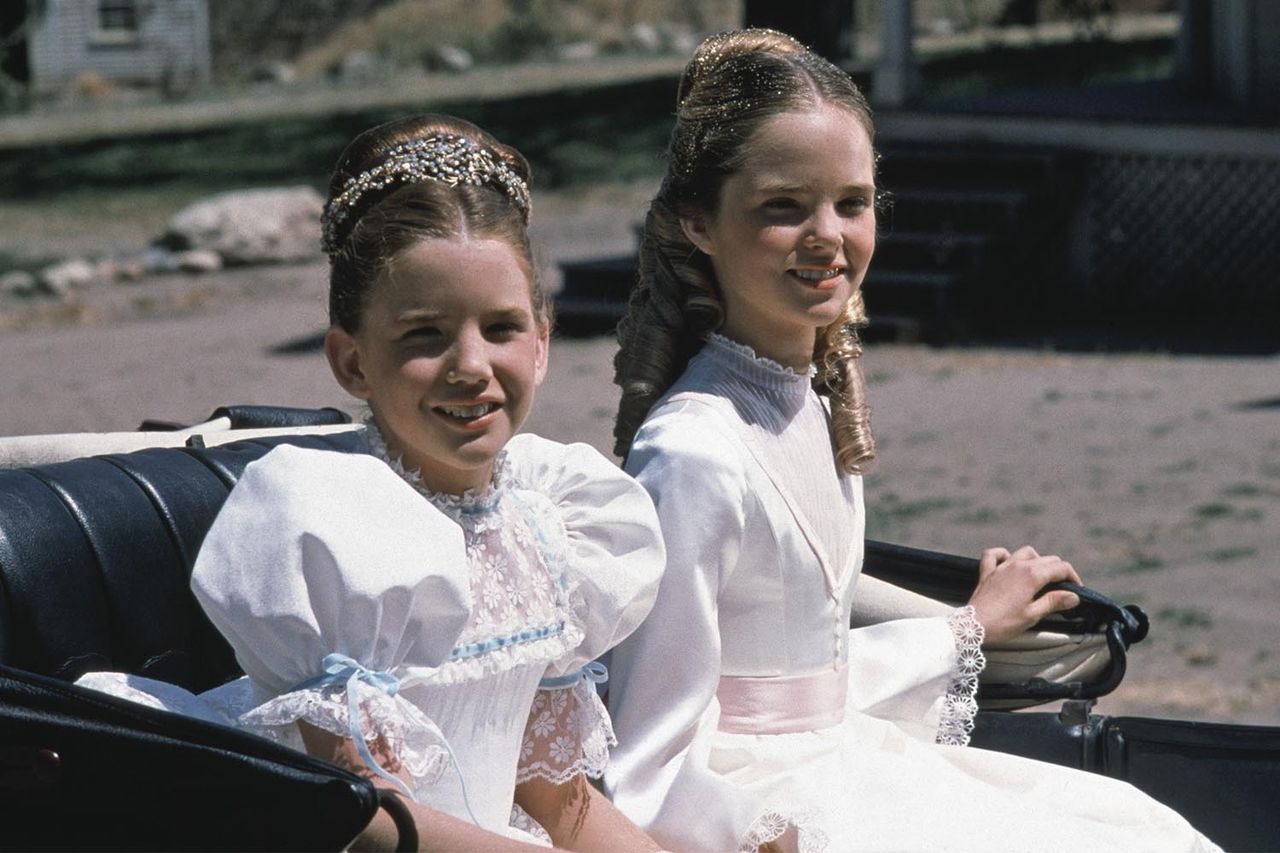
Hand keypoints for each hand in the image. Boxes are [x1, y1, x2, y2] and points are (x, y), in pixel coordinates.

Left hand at [967, 545, 1081, 643]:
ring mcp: (1001, 566)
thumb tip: (1074, 596)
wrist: (972, 626)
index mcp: (1032, 575)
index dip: (1073, 578)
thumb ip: (1054, 602)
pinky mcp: (987, 572)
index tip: (1077, 591)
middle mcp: (1017, 565)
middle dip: (1059, 571)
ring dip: (1037, 561)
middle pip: (1047, 559)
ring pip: (1025, 552)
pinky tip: (1008, 562)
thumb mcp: (1033, 615)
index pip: (1061, 568)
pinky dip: (1003, 555)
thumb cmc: (1004, 623)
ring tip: (1041, 576)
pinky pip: (995, 554)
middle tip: (1063, 588)